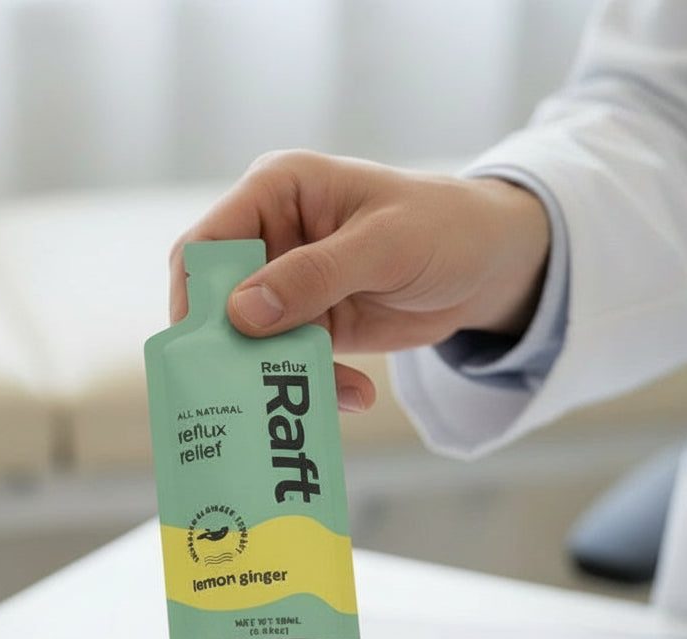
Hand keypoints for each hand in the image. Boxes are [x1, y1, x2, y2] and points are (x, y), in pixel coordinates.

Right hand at [170, 150, 549, 411]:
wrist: (491, 263)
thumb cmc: (443, 227)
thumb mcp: (385, 246)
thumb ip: (315, 275)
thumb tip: (241, 312)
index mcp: (277, 191)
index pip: (208, 241)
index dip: (195, 293)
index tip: (202, 347)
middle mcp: (273, 236)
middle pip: (219, 298)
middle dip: (230, 346)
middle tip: (241, 389)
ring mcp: (290, 284)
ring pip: (254, 339)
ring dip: (277, 373)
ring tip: (310, 400)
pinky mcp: (312, 323)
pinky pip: (292, 360)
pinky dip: (314, 383)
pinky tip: (352, 394)